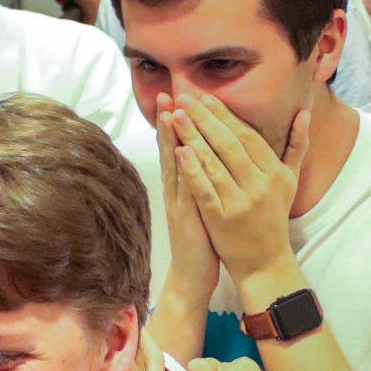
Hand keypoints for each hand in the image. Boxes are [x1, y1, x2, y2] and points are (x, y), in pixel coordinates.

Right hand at [156, 93, 217, 299]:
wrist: (193, 276)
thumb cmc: (202, 239)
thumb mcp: (201, 204)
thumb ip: (200, 180)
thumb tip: (203, 155)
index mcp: (182, 187)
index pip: (178, 148)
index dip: (174, 124)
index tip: (174, 97)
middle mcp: (177, 192)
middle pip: (171, 151)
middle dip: (168, 122)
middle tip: (167, 94)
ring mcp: (179, 205)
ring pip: (174, 167)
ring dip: (170, 140)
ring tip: (169, 113)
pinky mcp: (186, 220)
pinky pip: (185, 191)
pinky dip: (183, 172)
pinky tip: (182, 154)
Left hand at [170, 92, 308, 281]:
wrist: (265, 262)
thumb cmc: (274, 217)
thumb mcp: (290, 182)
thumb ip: (296, 147)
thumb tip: (304, 114)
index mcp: (275, 174)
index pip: (247, 137)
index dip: (225, 115)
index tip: (205, 97)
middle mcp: (260, 186)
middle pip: (229, 145)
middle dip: (205, 119)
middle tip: (185, 97)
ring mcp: (240, 203)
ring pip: (214, 163)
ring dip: (193, 137)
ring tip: (176, 116)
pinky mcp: (221, 219)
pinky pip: (204, 189)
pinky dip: (192, 169)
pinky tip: (179, 151)